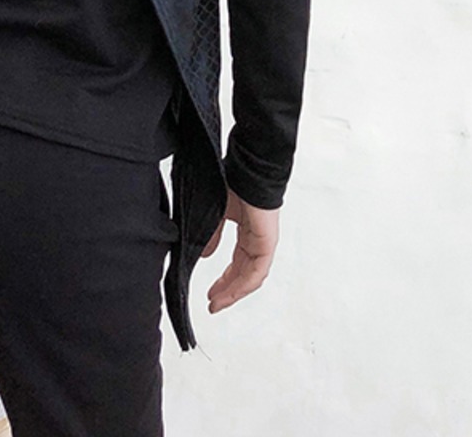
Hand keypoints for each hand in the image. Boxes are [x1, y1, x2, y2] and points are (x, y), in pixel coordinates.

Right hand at [202, 187, 279, 312]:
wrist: (246, 168)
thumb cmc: (231, 181)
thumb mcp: (214, 214)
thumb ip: (211, 236)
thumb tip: (204, 255)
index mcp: (245, 230)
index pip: (237, 263)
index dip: (224, 280)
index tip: (210, 294)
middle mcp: (256, 238)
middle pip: (243, 273)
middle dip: (227, 291)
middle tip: (213, 304)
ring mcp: (263, 241)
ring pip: (251, 276)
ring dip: (234, 292)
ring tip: (218, 303)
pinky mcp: (267, 241)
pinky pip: (257, 270)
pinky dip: (244, 284)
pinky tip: (231, 292)